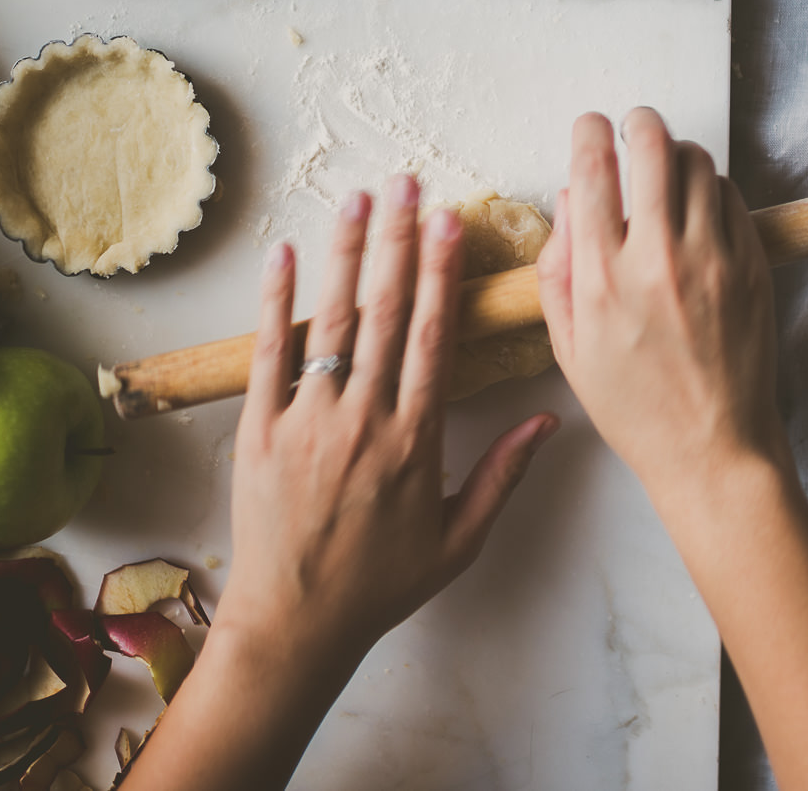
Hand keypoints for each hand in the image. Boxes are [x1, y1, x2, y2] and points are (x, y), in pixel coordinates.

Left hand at [213, 176, 558, 664]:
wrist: (295, 624)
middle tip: (408, 183)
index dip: (441, 272)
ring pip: (332, 321)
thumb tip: (549, 418)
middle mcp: (363, 421)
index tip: (450, 222)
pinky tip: (288, 252)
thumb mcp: (458, 540)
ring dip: (347, 253)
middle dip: (398, 240)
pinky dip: (277, 301)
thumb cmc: (380, 585)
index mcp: (415, 441)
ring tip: (358, 198)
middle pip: (385, 312)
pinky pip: (269, 354)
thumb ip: (503, 475)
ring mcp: (307, 422)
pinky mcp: (259, 430)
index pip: (433, 336)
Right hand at [535, 109, 787, 506]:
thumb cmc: (637, 407)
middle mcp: (657, 259)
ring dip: (676, 154)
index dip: (588, 133)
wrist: (712, 447)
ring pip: (697, 164)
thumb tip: (569, 202)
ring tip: (666, 170)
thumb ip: (558, 270)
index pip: (592, 171)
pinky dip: (711, 189)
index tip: (590, 127)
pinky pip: (731, 197)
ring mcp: (712, 259)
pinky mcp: (751, 266)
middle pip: (652, 147)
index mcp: (602, 279)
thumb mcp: (570, 348)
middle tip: (633, 126)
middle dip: (638, 122)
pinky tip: (698, 209)